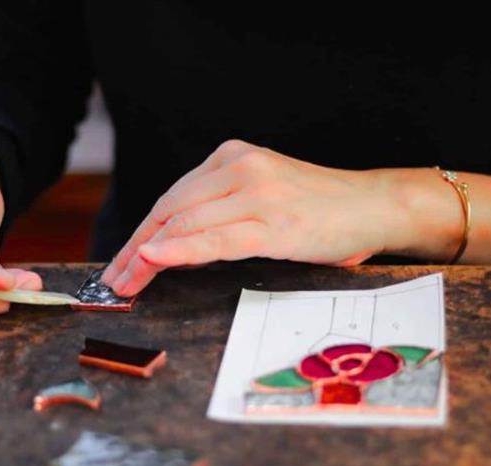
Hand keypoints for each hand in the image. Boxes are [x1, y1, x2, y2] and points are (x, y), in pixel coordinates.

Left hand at [102, 139, 407, 295]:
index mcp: (233, 157)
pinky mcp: (275, 223)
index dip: (141, 233)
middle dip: (135, 249)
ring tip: (125, 284)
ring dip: (148, 257)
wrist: (377, 205)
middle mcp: (240, 167)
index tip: (121, 262)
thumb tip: (173, 243)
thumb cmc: (322, 208)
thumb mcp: (264, 193)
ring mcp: (258, 193)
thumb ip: (223, 207)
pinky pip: (216, 238)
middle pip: (170, 210)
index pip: (173, 198)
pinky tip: (155, 260)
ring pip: (186, 223)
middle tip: (112, 281)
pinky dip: (180, 250)